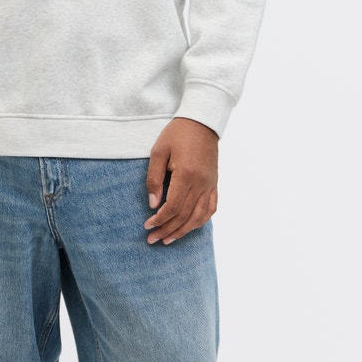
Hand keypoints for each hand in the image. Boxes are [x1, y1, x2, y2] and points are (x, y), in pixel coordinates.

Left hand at [144, 117, 217, 244]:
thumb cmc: (177, 134)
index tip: (147, 226)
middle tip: (153, 239)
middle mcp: (201, 183)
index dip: (160, 220)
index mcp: (186, 175)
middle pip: (185, 216)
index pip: (173, 207)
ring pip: (199, 217)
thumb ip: (155, 178)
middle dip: (168, 230)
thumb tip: (153, 204)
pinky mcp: (214, 183)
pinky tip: (190, 227)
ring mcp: (210, 185)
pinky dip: (200, 221)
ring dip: (183, 231)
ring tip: (168, 239)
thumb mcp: (159, 151)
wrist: (201, 122)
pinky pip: (211, 209)